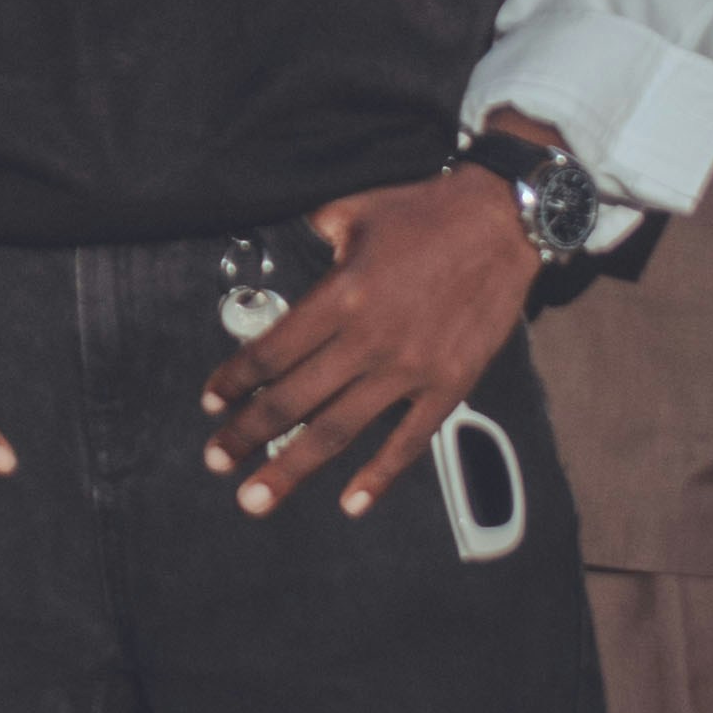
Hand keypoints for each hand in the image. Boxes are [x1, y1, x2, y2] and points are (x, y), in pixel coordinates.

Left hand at [199, 169, 538, 518]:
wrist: (501, 220)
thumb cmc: (424, 212)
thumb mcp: (352, 210)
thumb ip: (311, 235)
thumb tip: (276, 243)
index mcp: (340, 295)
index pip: (271, 352)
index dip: (234, 382)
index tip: (212, 402)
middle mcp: (368, 338)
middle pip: (292, 401)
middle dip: (246, 436)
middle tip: (216, 460)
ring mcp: (410, 368)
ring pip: (338, 430)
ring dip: (291, 468)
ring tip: (255, 498)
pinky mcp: (449, 385)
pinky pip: (408, 441)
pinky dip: (378, 477)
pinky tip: (351, 502)